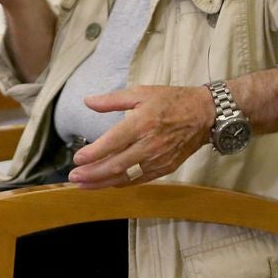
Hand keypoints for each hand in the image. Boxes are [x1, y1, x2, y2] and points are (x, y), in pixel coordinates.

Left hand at [67, 85, 214, 188]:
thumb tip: (88, 101)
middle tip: (73, 177)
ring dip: (102, 183)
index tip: (77, 159)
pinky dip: (121, 183)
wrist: (205, 115)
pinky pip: (139, 179)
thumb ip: (112, 100)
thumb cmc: (171, 101)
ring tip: (83, 185)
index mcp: (142, 123)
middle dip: (92, 173)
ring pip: (126, 176)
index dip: (93, 153)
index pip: (112, 142)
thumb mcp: (141, 92)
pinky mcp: (165, 168)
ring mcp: (158, 159)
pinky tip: (106, 184)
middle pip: (116, 165)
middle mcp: (149, 145)